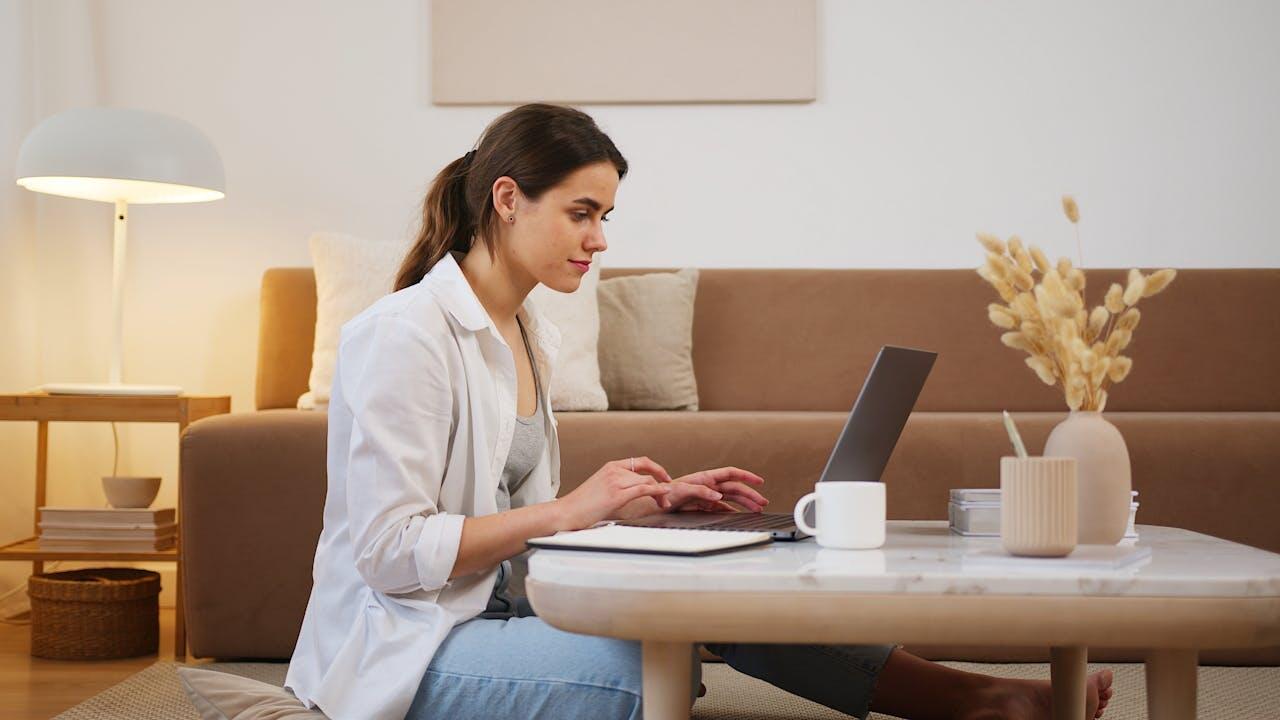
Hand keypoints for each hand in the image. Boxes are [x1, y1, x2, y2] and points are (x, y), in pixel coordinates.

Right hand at [556, 456, 673, 529]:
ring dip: (661, 492)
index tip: (665, 478)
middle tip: (668, 495)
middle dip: (662, 483)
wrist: (565, 512)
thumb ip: (616, 487)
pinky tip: (664, 496)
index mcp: (610, 467)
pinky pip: (644, 489)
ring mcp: (615, 481)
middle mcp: (614, 470)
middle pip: (647, 473)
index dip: (656, 468)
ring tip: (665, 504)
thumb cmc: (580, 506)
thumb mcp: (601, 490)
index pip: (641, 461)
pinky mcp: (616, 494)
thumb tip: (631, 494)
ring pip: (648, 481)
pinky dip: (658, 491)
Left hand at [665, 467, 768, 512]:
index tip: (760, 481)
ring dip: (745, 504)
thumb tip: (719, 496)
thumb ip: (701, 491)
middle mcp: (709, 485)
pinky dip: (732, 512)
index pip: (731, 474)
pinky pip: (722, 508)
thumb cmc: (665, 493)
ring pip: (731, 499)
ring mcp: (707, 496)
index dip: (746, 476)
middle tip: (763, 503)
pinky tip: (740, 516)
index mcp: (705, 478)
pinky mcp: (703, 506)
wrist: (653, 504)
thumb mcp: (682, 490)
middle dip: (750, 495)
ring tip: (757, 510)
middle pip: (735, 488)